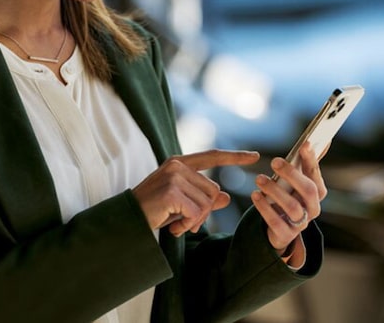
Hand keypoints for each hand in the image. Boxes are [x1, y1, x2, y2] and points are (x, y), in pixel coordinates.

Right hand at [133, 150, 259, 236]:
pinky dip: (188, 225)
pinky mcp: (172, 192)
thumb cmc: (152, 212)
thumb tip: (226, 197)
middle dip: (204, 212)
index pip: (212, 157)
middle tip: (185, 223)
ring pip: (207, 203)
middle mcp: (177, 165)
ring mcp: (174, 177)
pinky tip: (173, 227)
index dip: (235, 156)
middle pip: (213, 190)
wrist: (127, 222)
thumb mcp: (181, 204)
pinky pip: (196, 213)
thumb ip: (203, 199)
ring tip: (176, 224)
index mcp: (179, 163)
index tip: (256, 156)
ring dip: (194, 220)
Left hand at [251, 141, 327, 260]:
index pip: (316, 174)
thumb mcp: (297, 181)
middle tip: (274, 161)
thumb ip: (307, 163)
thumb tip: (325, 138)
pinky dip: (265, 208)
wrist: (280, 230)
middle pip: (308, 191)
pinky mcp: (286, 235)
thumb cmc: (289, 197)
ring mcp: (301, 224)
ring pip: (293, 207)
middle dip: (292, 174)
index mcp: (318, 193)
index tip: (304, 144)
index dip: (311, 159)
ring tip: (259, 179)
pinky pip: (276, 222)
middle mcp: (313, 208)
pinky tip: (255, 195)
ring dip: (275, 191)